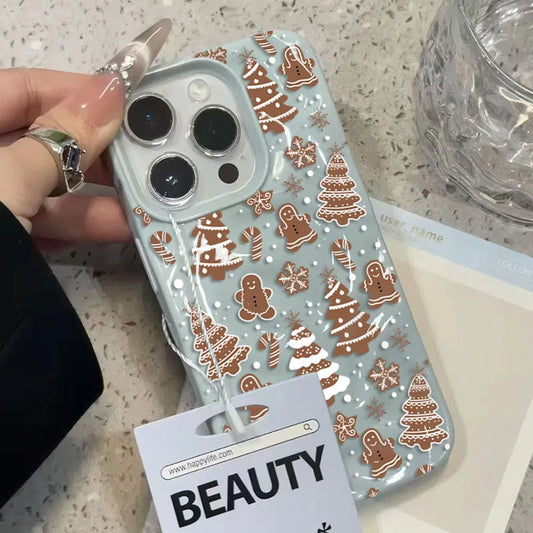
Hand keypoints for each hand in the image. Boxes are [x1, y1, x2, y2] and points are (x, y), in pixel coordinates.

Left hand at [0, 19, 170, 241]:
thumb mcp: (7, 179)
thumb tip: (111, 93)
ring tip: (151, 199)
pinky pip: (50, 222)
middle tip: (152, 155)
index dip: (84, 93)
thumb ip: (58, 142)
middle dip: (103, 151)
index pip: (28, 88)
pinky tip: (121, 227)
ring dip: (104, 196)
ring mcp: (1, 199)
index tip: (136, 103)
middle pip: (50, 139)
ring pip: (55, 188)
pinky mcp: (12, 237)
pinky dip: (85, 226)